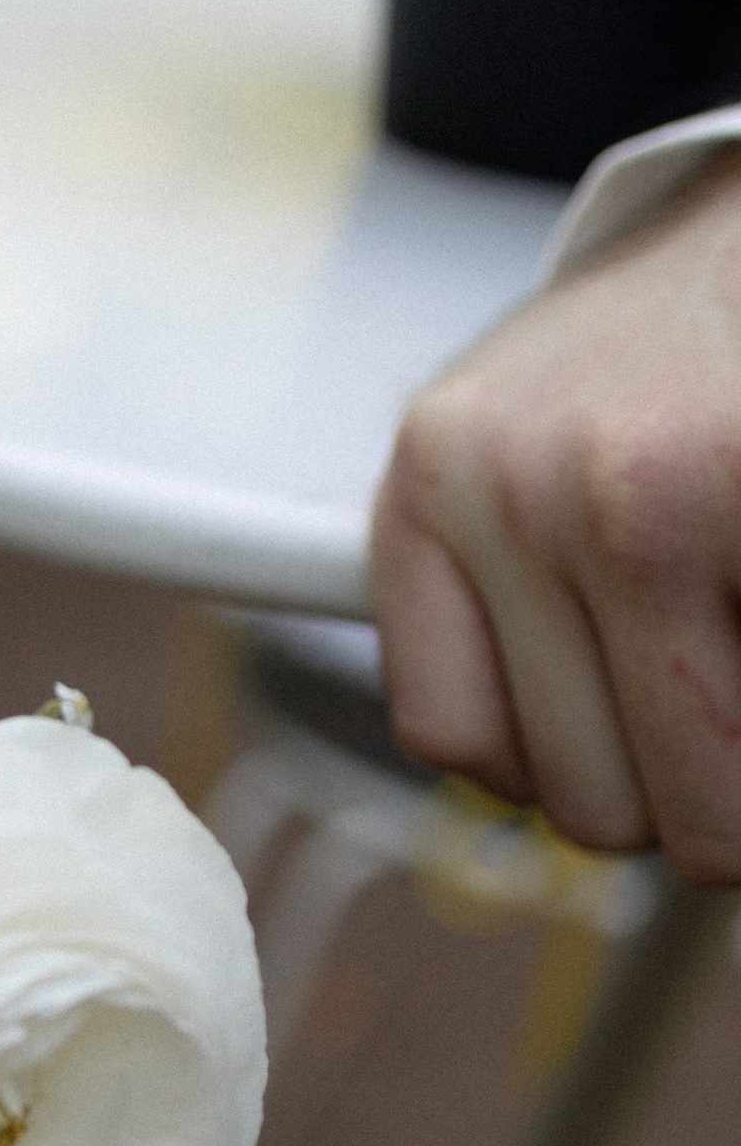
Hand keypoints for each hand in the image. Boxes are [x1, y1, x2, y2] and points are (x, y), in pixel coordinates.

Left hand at [371, 150, 740, 877]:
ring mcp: (636, 494)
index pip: (456, 740)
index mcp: (434, 479)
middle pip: (593, 801)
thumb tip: (548, 798)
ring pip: (703, 803)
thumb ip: (507, 598)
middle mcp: (511, 485)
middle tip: (721, 673)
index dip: (563, 765)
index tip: (627, 729)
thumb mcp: (535, 441)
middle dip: (687, 780)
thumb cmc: (684, 342)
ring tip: (736, 626)